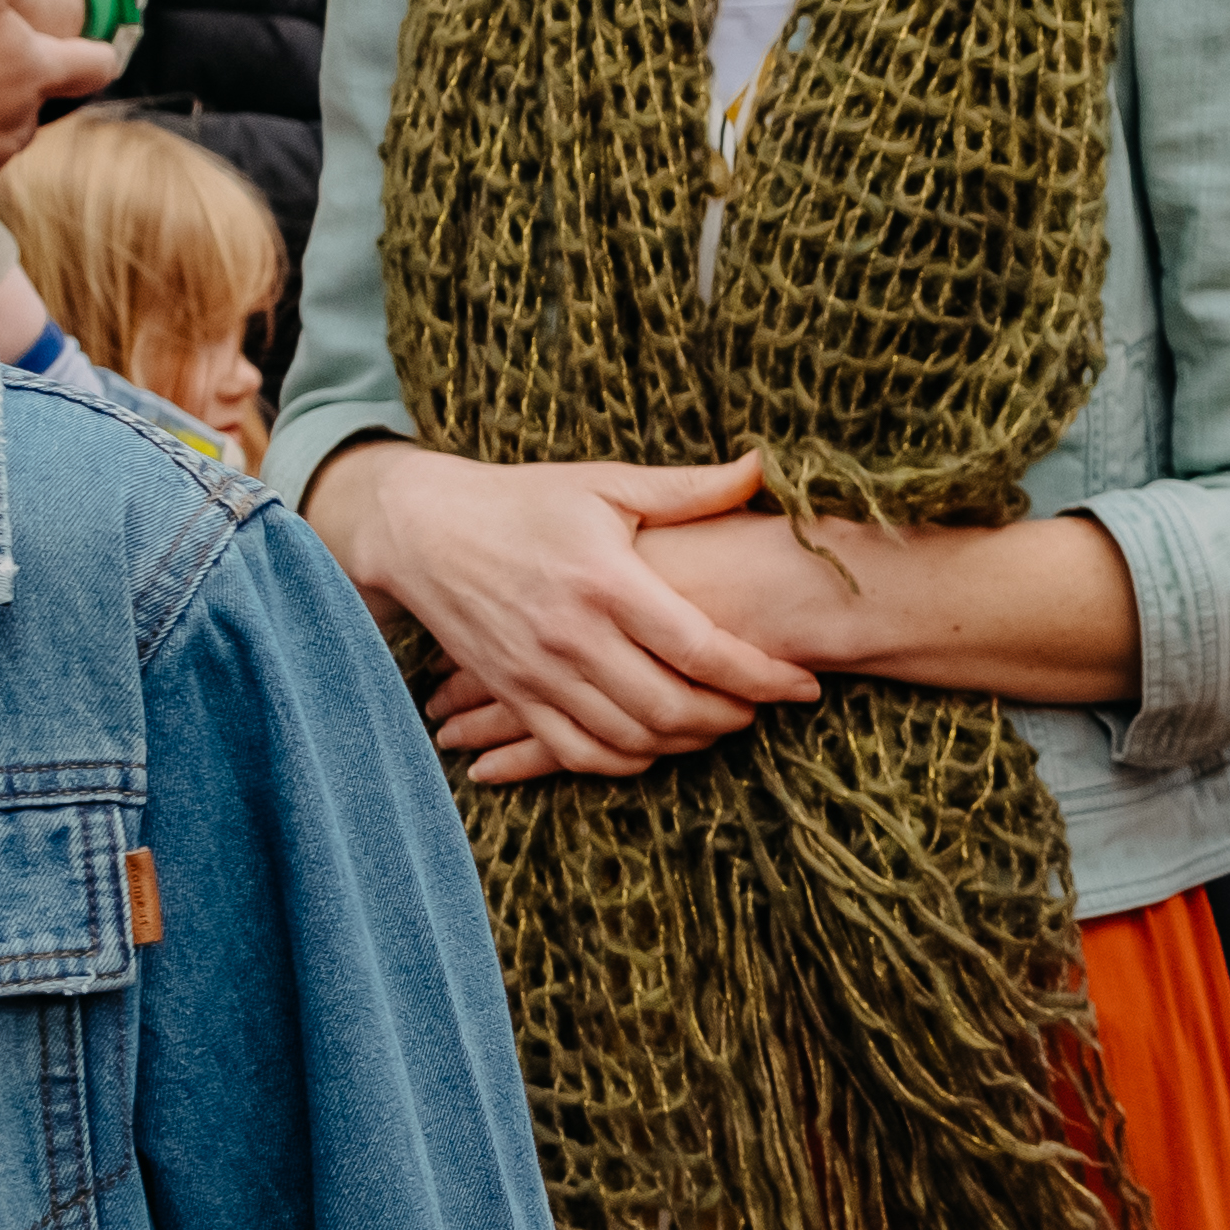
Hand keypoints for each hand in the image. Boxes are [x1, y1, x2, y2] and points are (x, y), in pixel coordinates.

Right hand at [312, 444, 824, 780]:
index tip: (805, 683)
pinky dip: (625, 761)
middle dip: (732, 718)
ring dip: (685, 743)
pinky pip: (577, 752)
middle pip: (671, 708)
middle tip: (763, 707)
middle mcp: (572, 637)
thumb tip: (765, 468)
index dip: (763, 676)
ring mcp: (537, 673)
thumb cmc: (526, 501)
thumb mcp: (609, 484)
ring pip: (629, 739)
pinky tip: (656, 745)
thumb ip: (690, 490)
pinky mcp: (512, 694)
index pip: (703, 649)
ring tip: (719, 723)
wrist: (424, 529)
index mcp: (608, 581)